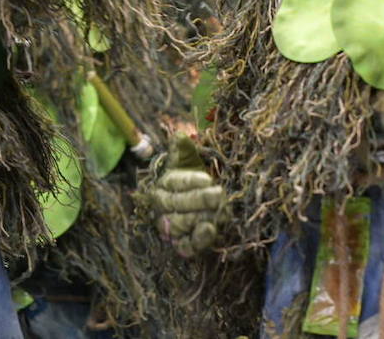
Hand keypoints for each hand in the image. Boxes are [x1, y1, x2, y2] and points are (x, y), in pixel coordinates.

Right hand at [150, 134, 224, 256]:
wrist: (205, 204)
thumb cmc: (196, 179)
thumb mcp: (190, 162)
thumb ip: (184, 150)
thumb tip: (179, 136)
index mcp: (164, 185)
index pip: (174, 183)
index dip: (190, 181)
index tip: (208, 178)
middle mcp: (163, 208)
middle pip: (177, 204)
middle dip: (199, 199)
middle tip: (220, 193)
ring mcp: (171, 228)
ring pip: (181, 224)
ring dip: (201, 216)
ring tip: (220, 209)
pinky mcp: (182, 245)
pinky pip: (186, 247)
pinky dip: (197, 240)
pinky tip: (210, 230)